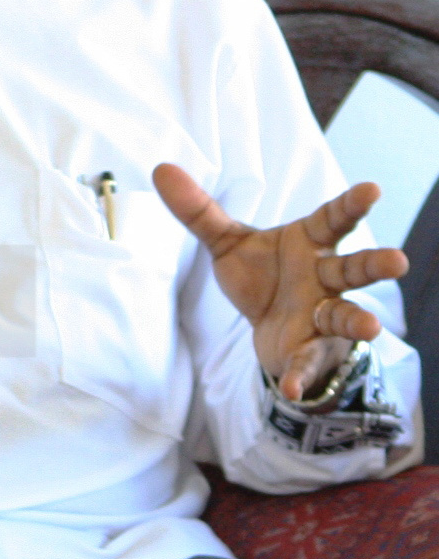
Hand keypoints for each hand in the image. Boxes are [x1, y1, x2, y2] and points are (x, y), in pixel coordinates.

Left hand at [154, 166, 408, 400]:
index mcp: (311, 244)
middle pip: (354, 269)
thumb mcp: (228, 242)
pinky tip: (289, 389)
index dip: (351, 205)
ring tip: (372, 327)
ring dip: (357, 321)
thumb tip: (161, 168)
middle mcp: (325, 278)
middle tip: (398, 260)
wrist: (268, 327)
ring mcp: (322, 316)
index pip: (333, 220)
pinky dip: (298, 376)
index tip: (372, 189)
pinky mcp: (308, 350)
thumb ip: (199, 210)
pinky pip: (305, 362)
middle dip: (374, 265)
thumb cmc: (263, 276)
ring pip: (345, 316)